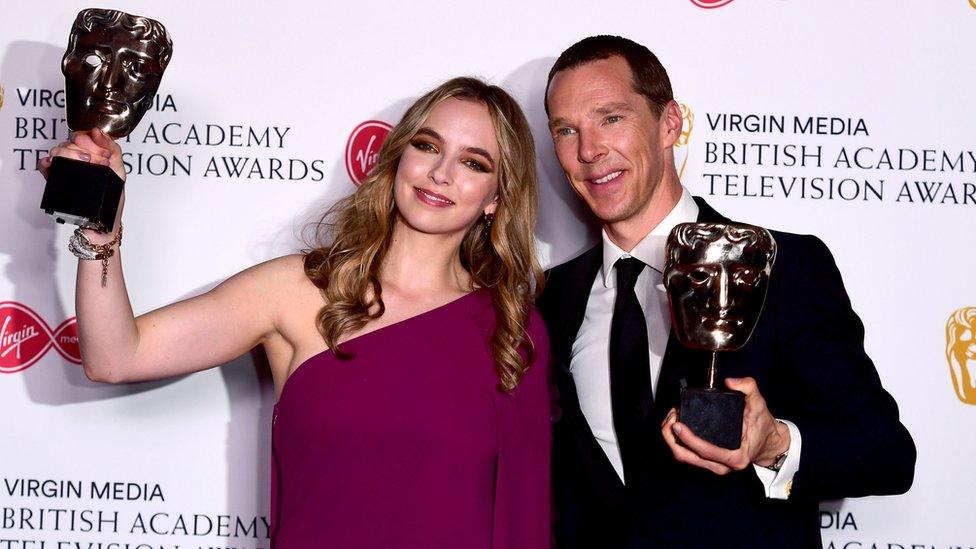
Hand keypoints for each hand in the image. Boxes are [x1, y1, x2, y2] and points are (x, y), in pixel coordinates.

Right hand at [38, 128, 125, 181]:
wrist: (109, 198)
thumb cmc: (112, 178)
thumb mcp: (116, 159)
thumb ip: (109, 143)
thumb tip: (96, 131)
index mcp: (85, 146)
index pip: (80, 136)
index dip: (93, 143)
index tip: (106, 154)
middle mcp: (73, 152)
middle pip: (70, 143)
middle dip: (89, 152)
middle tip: (102, 163)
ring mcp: (63, 162)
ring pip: (58, 151)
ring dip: (73, 156)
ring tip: (88, 163)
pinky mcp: (55, 173)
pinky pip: (43, 164)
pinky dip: (45, 162)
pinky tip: (52, 163)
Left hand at [660, 376, 789, 474]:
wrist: (769, 441)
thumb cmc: (762, 426)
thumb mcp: (759, 403)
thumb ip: (748, 387)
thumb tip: (730, 382)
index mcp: (736, 457)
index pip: (705, 451)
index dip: (688, 439)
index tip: (677, 424)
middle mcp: (723, 465)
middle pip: (687, 456)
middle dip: (672, 438)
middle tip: (671, 417)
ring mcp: (714, 465)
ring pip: (684, 457)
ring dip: (671, 439)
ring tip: (670, 419)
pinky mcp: (708, 461)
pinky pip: (687, 455)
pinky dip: (677, 442)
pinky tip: (675, 426)